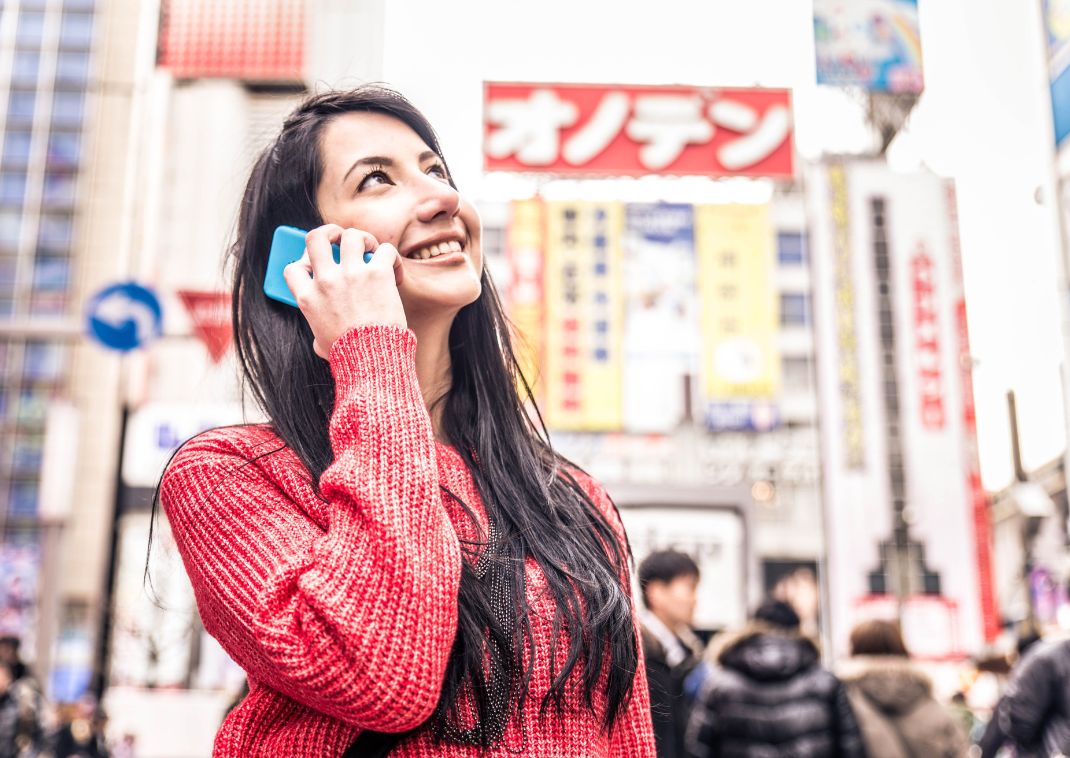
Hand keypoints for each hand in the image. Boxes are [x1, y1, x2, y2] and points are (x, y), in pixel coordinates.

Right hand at [282, 224, 406, 358]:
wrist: (372, 360)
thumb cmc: (349, 356)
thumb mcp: (321, 342)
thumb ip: (318, 328)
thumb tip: (320, 335)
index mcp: (307, 298)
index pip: (293, 267)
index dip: (304, 263)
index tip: (319, 269)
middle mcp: (326, 281)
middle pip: (316, 237)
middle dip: (330, 232)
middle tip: (343, 240)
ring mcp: (351, 274)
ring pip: (351, 235)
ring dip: (364, 239)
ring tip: (372, 252)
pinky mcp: (377, 274)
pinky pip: (385, 249)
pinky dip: (391, 257)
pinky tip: (394, 273)